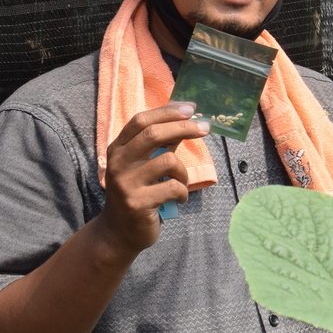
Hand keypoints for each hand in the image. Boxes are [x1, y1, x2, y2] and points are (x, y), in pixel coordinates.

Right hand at [94, 103, 208, 254]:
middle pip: (153, 134)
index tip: (191, 108)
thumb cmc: (138, 193)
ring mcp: (125, 183)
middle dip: (184, 127)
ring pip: (169, 161)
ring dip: (184, 172)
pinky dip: (183, 192)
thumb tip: (188, 120)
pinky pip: (174, 188)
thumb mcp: (145, 165)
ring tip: (180, 183)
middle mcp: (118, 163)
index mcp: (118, 149)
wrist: (119, 233)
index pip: (140, 121)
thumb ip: (161, 145)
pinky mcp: (137, 203)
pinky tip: (178, 199)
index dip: (167, 111)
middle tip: (205, 128)